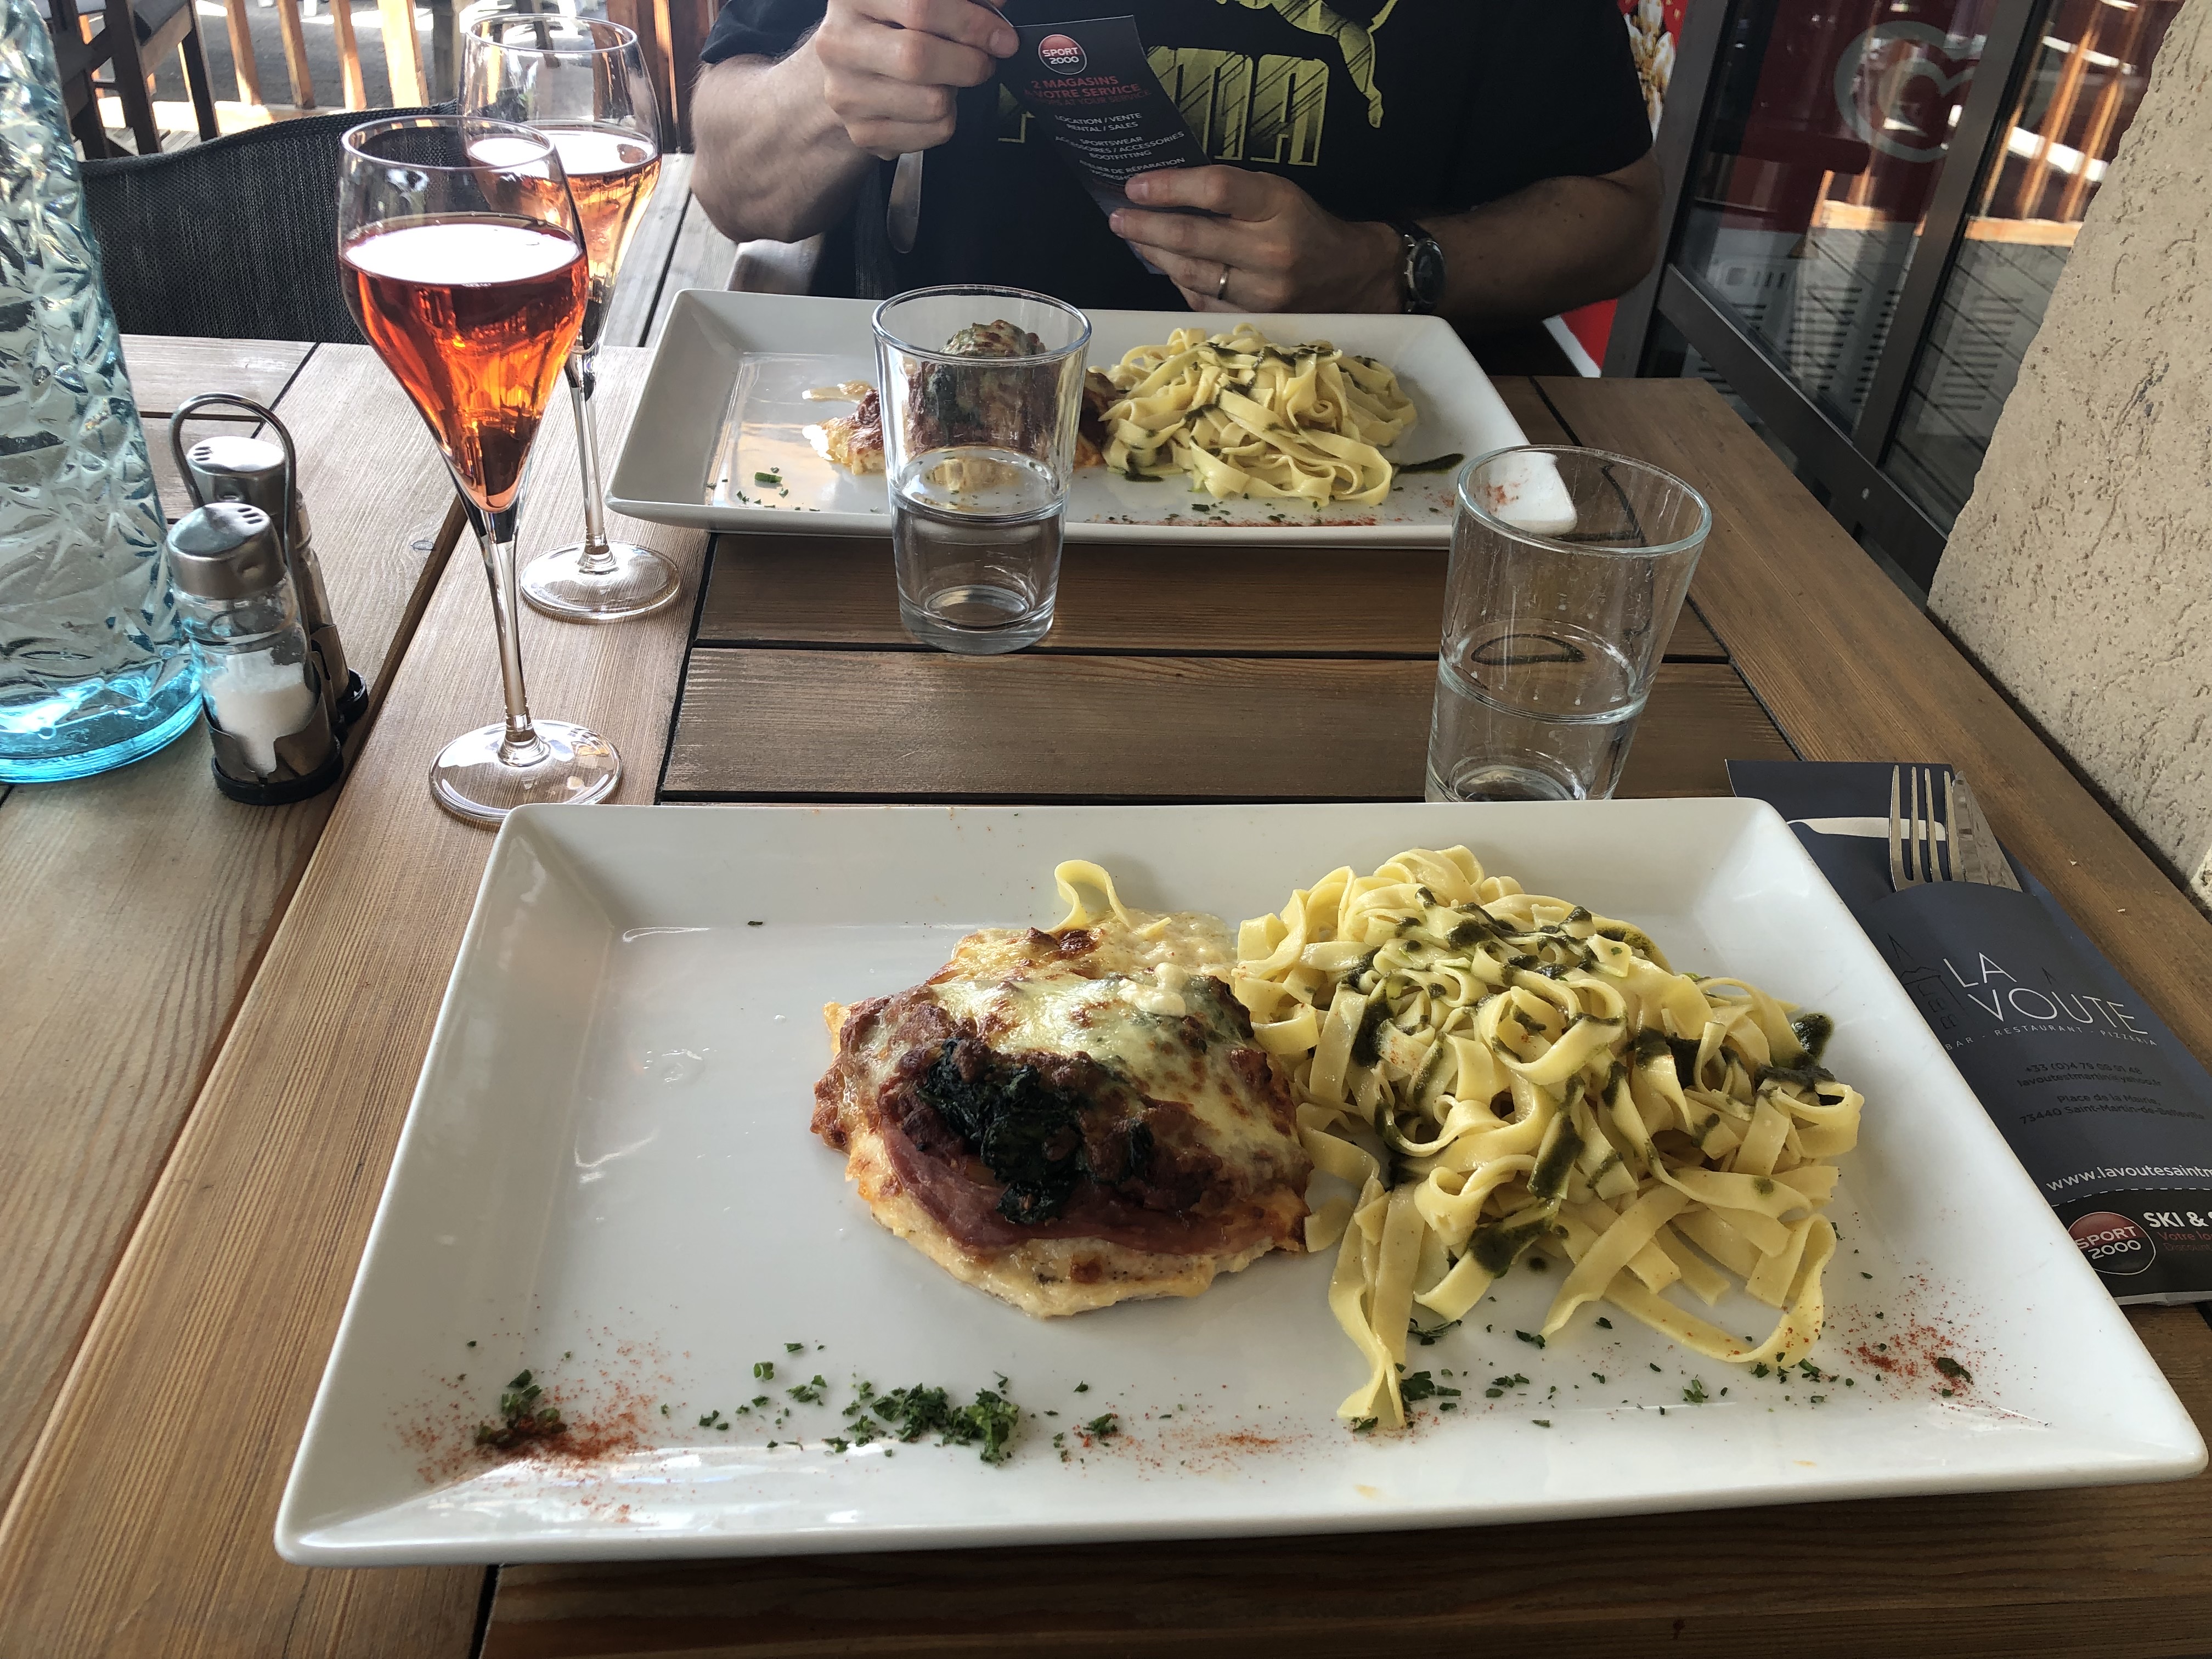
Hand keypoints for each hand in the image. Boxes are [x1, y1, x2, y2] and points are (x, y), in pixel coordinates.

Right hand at [814, 0, 1016, 158]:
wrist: (849, 72)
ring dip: (955, 93)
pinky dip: (946, 119)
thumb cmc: (892, 29)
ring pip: (932, 103)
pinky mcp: (862, 132)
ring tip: (943, 79)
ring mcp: (846, 93)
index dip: (971, 23)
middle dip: (968, 64)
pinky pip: (932, 133)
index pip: (920, 6)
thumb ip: (959, 1)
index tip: (1001, 37)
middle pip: (918, 58)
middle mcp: (839, 43)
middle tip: (983, 62)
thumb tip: (997, 9)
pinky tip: (929, 102)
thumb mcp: (913, 2)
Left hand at [1110, 167, 1404, 312]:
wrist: (1350, 277)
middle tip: (1118, 218)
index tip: (1136, 186)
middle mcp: (1270, 252)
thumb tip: (1166, 191)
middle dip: (1146, 227)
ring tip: (1135, 239)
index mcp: (1279, 207)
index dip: (1170, 187)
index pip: (1217, 191)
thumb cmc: (1305, 227)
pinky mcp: (1253, 319)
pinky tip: (1167, 267)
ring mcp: (1261, 292)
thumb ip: (1231, 193)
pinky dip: (1179, 282)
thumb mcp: (1277, 194)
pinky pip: (1201, 299)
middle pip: (1193, 237)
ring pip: (1191, 273)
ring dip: (1155, 255)